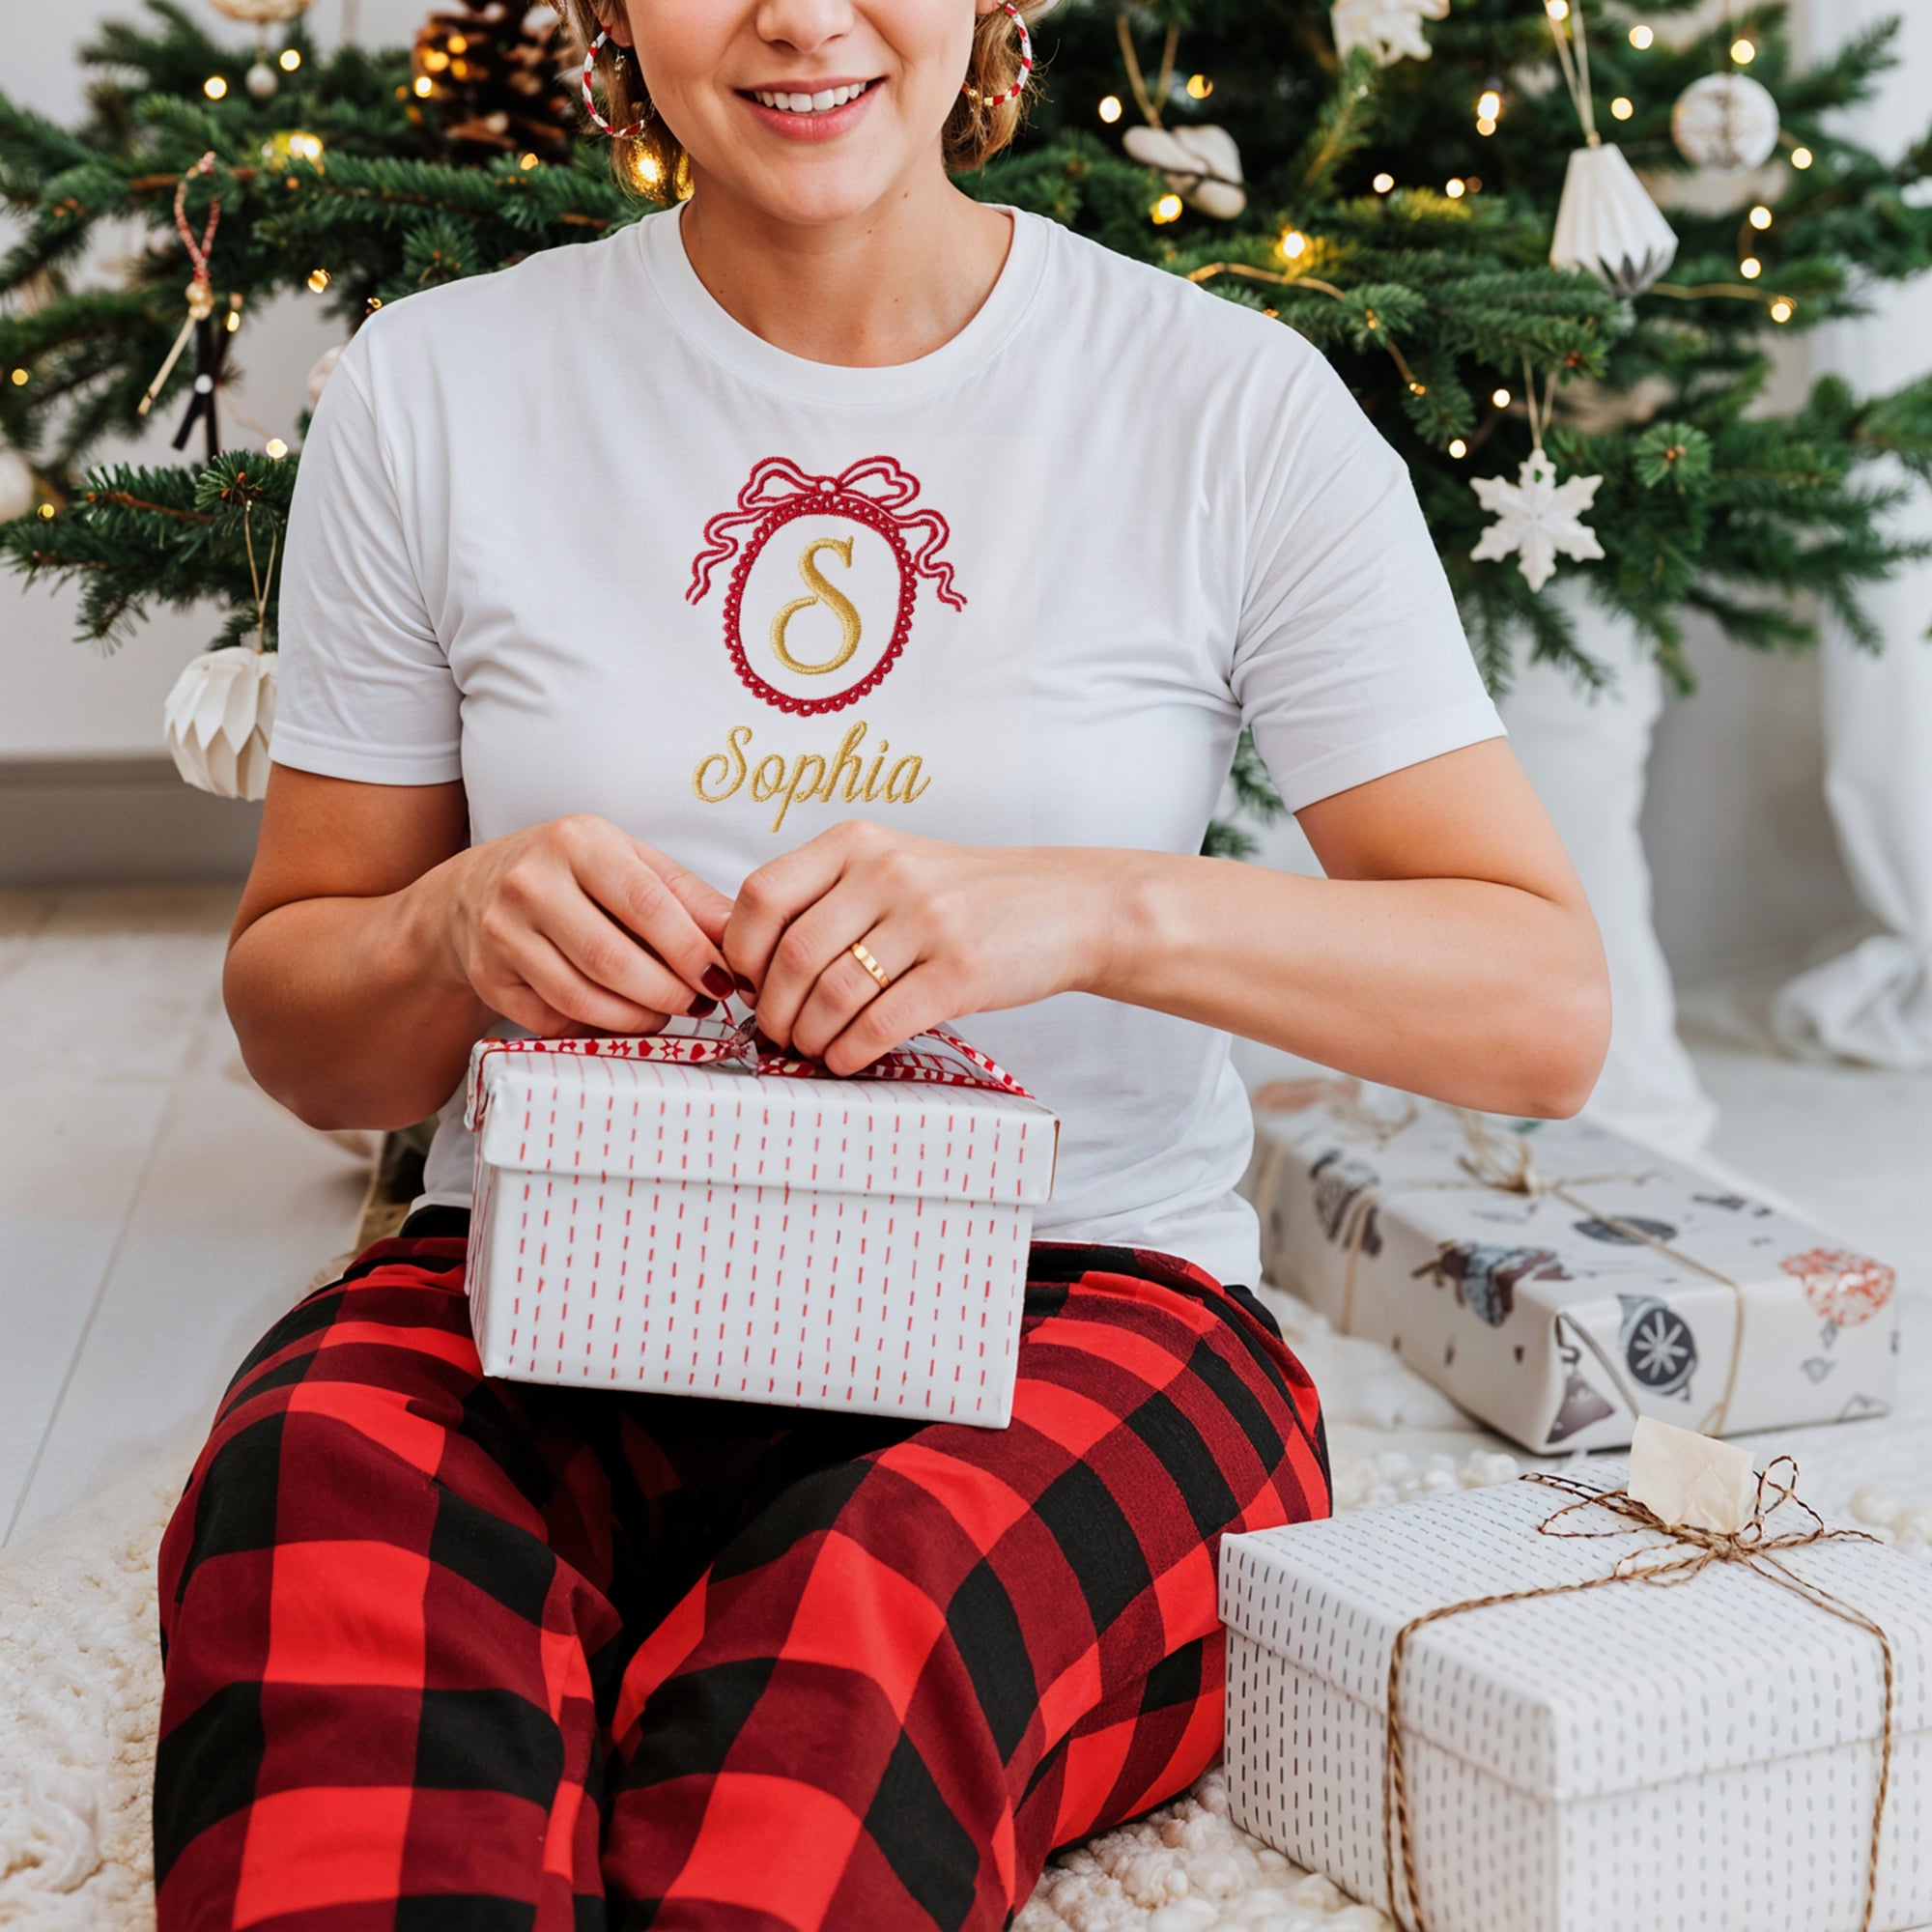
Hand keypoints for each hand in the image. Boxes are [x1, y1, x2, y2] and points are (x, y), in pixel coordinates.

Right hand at [437, 814, 735, 1038]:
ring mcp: (502, 932)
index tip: (721, 978)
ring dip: (636, 1018)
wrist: (472, 892)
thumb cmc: (568, 874)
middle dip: (668, 993)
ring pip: (582, 998)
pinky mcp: (488, 978)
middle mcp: (531, 883)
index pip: (647, 905)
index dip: (691, 950)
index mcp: (577, 842)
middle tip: (698, 1004)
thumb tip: (738, 932)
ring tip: (664, 1014)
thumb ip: (685, 895)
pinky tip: (617, 1017)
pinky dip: (595, 1028)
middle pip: (613, 959)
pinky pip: (553, 1019)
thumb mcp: (627, 862)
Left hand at [722, 822, 1118, 1073]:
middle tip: (777, 1031)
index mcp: (857, 843)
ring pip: (831, 996)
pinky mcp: (960, 972)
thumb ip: (829, 896)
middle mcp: (887, 874)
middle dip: (773, 1009)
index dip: (741, 950)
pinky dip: (850, 1052)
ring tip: (813, 1047)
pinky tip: (848, 1058)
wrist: (1066, 906)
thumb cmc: (969, 895)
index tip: (747, 981)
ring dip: (809, 1037)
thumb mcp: (894, 866)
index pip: (762, 896)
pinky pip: (879, 1024)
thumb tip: (754, 964)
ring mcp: (927, 921)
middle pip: (792, 956)